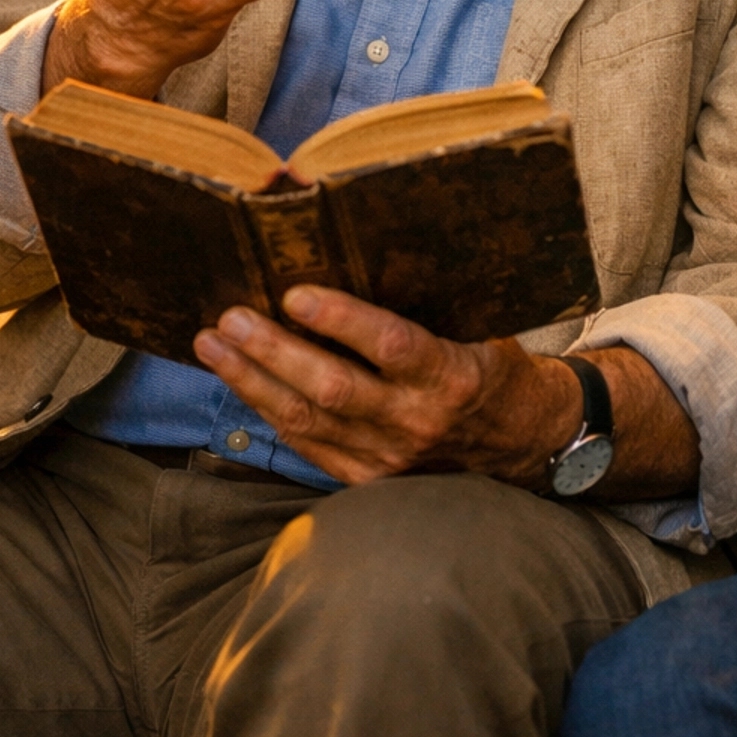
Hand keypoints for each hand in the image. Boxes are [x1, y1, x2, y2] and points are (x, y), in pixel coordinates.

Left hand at [194, 286, 584, 487]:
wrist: (522, 442)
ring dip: (254, 381)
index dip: (340, 321)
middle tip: (231, 318)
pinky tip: (242, 383)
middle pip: (331, 388)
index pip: (389, 346)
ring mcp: (390, 458)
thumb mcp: (476, 330)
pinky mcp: (370, 479)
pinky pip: (308, 446)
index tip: (295, 294)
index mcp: (451, 375)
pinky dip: (270, 413)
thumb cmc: (492, 370)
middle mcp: (417, 421)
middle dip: (273, 352)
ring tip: (214, 345)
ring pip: (307, 420)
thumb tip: (360, 257)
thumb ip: (424, 310)